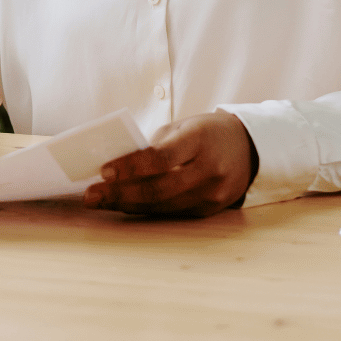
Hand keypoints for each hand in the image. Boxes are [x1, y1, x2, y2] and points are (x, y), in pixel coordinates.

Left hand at [83, 109, 255, 217]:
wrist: (248, 146)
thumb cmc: (204, 132)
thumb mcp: (181, 127)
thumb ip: (153, 145)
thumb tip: (117, 166)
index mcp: (200, 140)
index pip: (161, 157)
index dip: (131, 166)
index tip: (103, 171)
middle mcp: (210, 170)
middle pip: (160, 188)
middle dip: (121, 193)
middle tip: (92, 195)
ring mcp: (214, 193)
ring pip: (164, 205)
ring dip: (127, 205)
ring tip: (100, 202)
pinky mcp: (212, 209)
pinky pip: (173, 212)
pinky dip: (146, 209)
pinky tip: (123, 205)